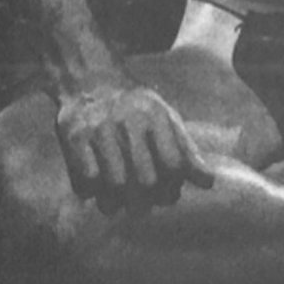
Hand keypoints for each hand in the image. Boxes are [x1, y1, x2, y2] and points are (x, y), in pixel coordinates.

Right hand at [56, 82, 214, 211]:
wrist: (90, 80)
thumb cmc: (135, 108)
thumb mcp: (166, 119)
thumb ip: (186, 150)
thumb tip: (208, 183)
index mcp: (156, 117)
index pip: (174, 165)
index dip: (173, 187)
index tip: (168, 191)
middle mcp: (130, 122)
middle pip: (147, 182)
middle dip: (148, 200)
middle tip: (144, 201)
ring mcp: (101, 131)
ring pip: (116, 188)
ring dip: (118, 203)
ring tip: (119, 199)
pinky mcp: (74, 140)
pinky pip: (87, 184)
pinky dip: (92, 193)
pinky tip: (96, 185)